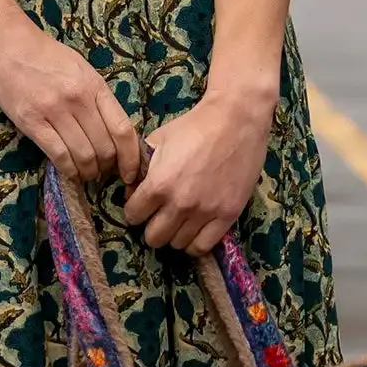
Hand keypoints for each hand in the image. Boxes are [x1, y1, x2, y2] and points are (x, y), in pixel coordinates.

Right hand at [0, 6, 141, 184]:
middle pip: (105, 148)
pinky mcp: (30, 121)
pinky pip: (58, 155)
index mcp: (94, 85)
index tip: (130, 173)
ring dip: (88, 172)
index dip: (131, 158)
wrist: (3, 39)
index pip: (123, 129)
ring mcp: (54, 110)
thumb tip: (111, 131)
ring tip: (86, 174)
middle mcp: (79, 99)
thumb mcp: (79, 68)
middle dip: (108, 167)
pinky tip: (69, 172)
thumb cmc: (43, 52)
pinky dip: (68, 170)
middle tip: (103, 172)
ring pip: (83, 155)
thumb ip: (96, 97)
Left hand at [123, 75, 277, 254]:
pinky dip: (194, 243)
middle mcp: (180, 204)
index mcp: (159, 184)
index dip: (133, 210)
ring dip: (174, 234)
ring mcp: (206, 212)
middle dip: (151, 227)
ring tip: (178, 221)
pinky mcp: (228, 215)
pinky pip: (203, 246)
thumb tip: (131, 192)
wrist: (236, 119)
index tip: (140, 206)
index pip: (133, 215)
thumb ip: (140, 168)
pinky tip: (193, 231)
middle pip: (153, 237)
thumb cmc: (193, 126)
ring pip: (177, 245)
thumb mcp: (157, 141)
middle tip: (158, 216)